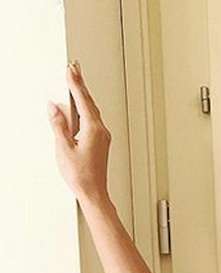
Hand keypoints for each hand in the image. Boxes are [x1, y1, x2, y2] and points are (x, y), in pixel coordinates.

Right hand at [47, 61, 111, 203]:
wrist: (94, 192)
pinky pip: (92, 120)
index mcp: (94, 130)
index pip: (83, 101)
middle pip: (89, 103)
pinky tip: (78, 108)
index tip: (70, 70)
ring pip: (92, 111)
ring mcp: (103, 137)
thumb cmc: (81, 175)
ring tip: (75, 83)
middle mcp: (102, 131)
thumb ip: (59, 125)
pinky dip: (84, 110)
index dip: (76, 84)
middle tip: (74, 69)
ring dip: (83, 97)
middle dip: (80, 85)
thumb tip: (54, 108)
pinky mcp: (101, 142)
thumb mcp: (63, 148)